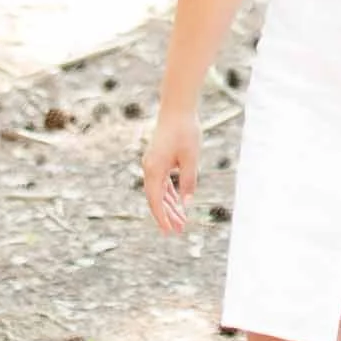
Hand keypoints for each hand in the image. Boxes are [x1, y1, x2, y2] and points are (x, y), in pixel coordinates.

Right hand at [142, 106, 200, 233]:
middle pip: (156, 199)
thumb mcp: (191, 158)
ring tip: (181, 221)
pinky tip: (177, 204)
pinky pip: (162, 183)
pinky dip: (169, 194)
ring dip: (169, 207)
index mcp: (154, 169)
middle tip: (178, 231)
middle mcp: (149, 169)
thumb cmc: (185, 131)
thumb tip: (186, 204)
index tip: (169, 231)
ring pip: (159, 192)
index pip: (155, 200)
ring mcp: (152, 164)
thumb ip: (188, 181)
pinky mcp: (158, 160)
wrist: (177, 109)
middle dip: (166, 216)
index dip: (162, 217)